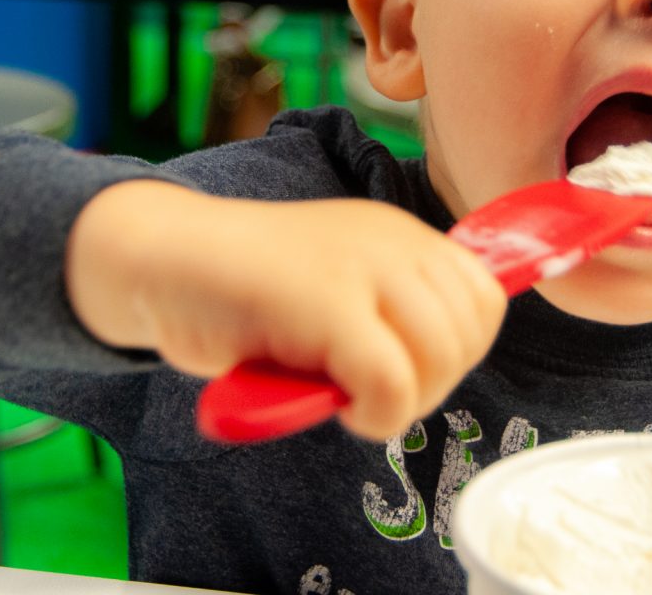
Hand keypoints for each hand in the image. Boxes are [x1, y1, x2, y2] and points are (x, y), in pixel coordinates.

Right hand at [66, 181, 505, 439]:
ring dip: (405, 400)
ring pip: (441, 356)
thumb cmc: (249, 290)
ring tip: (353, 398)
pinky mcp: (327, 303)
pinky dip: (375, 415)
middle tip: (377, 393)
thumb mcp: (342, 286)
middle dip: (434, 381)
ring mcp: (362, 267)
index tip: (409, 370)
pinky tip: (337, 406)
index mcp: (400, 234)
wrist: (168, 259)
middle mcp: (392, 241)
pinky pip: (392, 383)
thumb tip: (445, 362)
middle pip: (470, 330)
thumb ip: (394, 310)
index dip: (459, 349)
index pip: (483, 295)